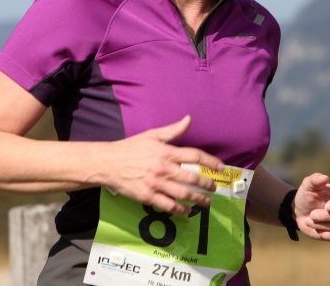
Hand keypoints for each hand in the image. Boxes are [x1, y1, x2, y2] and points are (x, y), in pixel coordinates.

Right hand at [92, 115, 224, 214]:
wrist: (108, 163)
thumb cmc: (130, 148)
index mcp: (166, 152)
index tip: (221, 168)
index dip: (211, 162)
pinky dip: (180, 210)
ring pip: (183, 194)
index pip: (195, 156)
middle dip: (207, 184)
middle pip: (193, 178)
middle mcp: (163, 168)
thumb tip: (188, 119)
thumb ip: (173, 130)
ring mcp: (156, 183)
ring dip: (198, 199)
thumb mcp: (152, 135)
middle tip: (213, 188)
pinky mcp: (147, 196)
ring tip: (206, 201)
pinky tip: (187, 210)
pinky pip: (168, 206)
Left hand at [293, 173, 329, 241]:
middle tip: (311, 215)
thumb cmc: (305, 197)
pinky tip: (318, 230)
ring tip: (309, 221)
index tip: (327, 207)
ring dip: (322, 225)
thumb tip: (325, 178)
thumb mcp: (307, 186)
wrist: (300, 212)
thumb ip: (314, 180)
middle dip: (325, 216)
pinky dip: (328, 235)